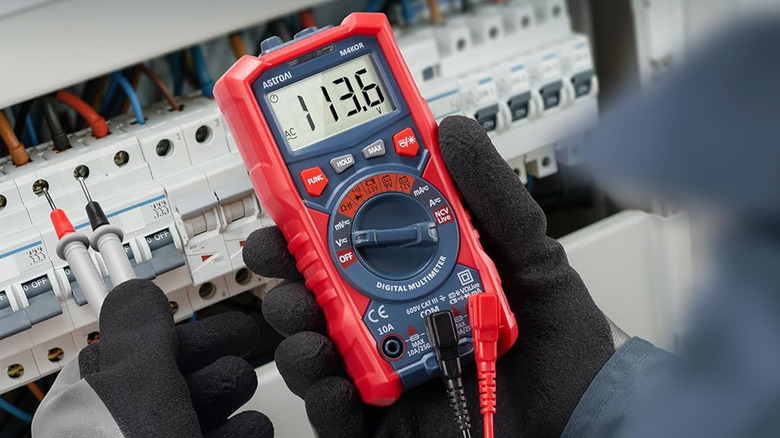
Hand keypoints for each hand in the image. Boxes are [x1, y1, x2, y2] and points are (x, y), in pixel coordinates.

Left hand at [32, 279, 273, 437]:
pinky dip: (246, 435)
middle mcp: (132, 428)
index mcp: (99, 398)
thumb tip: (137, 292)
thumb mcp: (132, 385)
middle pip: (189, 376)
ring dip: (234, 405)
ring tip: (236, 417)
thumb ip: (139, 330)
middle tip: (233, 364)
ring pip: (217, 409)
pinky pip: (239, 436)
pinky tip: (249, 436)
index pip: (150, 347)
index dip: (189, 333)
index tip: (223, 322)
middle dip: (215, 371)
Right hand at [243, 116, 614, 436]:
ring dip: (296, 321)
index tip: (295, 184)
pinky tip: (336, 378)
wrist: (586, 420)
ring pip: (313, 340)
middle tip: (278, 244)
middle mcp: (393, 315)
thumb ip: (492, 195)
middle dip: (288, 260)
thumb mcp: (532, 256)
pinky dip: (323, 393)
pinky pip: (334, 410)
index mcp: (418, 272)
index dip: (318, 208)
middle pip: (319, 282)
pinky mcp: (381, 419)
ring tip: (306, 311)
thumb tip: (452, 130)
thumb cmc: (559, 346)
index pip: (356, 233)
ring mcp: (384, 366)